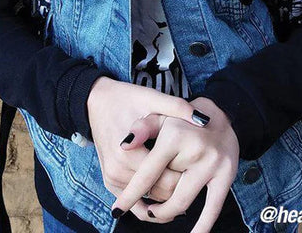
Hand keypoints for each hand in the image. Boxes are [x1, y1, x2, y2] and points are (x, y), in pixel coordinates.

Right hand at [86, 77, 210, 204]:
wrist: (97, 102)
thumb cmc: (126, 98)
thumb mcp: (151, 97)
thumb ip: (177, 108)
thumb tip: (205, 120)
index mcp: (128, 151)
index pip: (168, 177)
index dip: (188, 173)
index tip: (201, 164)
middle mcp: (117, 170)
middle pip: (160, 192)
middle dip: (180, 185)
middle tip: (198, 174)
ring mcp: (112, 179)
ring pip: (150, 199)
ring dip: (167, 193)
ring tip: (186, 181)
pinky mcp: (111, 182)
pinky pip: (136, 203)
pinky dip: (153, 201)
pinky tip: (168, 195)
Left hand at [112, 97, 239, 231]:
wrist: (222, 114)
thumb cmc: (183, 119)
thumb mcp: (161, 115)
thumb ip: (142, 128)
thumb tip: (123, 145)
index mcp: (174, 137)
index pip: (148, 173)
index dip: (130, 194)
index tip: (116, 210)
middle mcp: (194, 151)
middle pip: (164, 190)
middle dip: (150, 199)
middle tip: (142, 204)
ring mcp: (212, 164)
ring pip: (182, 202)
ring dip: (166, 212)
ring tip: (155, 212)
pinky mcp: (226, 175)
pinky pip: (213, 207)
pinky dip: (203, 225)